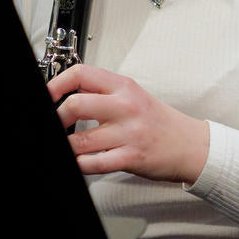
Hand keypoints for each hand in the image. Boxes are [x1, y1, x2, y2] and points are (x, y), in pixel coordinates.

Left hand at [49, 64, 209, 183]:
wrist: (191, 145)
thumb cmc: (160, 122)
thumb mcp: (134, 96)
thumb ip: (104, 92)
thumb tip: (69, 91)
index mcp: (124, 87)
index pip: (82, 74)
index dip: (57, 84)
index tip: (48, 94)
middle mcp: (126, 107)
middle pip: (76, 104)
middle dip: (57, 117)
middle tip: (56, 123)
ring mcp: (129, 132)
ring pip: (81, 140)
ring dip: (66, 145)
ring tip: (67, 146)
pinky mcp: (132, 157)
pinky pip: (95, 163)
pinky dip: (81, 164)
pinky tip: (80, 161)